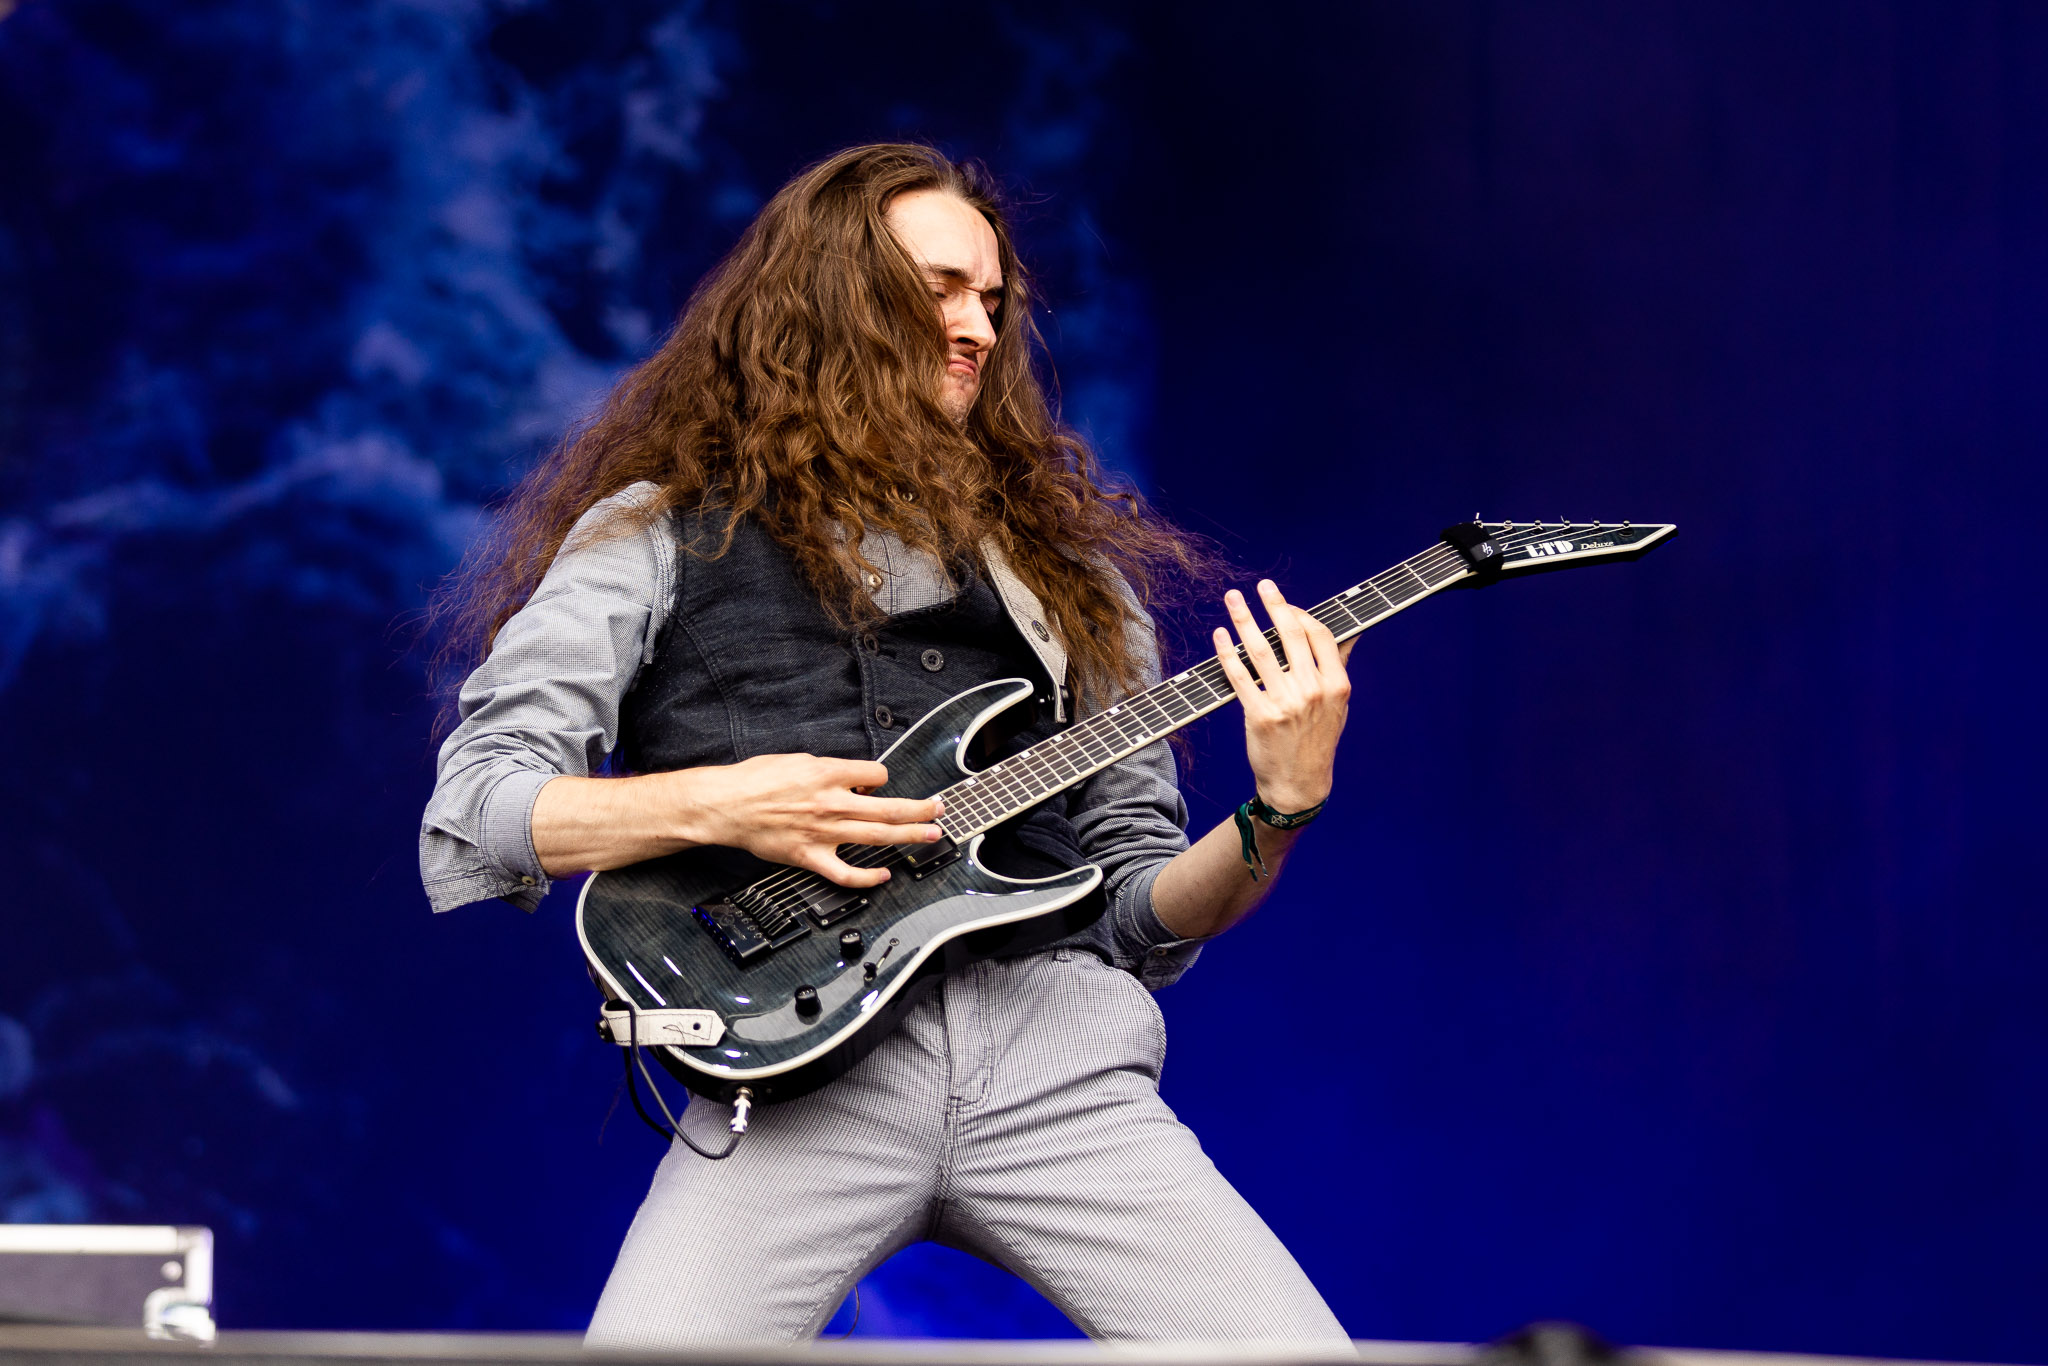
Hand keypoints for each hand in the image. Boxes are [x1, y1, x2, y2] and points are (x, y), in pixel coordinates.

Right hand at [674, 754, 943, 887]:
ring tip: (930, 836)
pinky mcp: (810, 857)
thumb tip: (853, 777)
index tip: (880, 784)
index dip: (882, 778)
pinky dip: (868, 878)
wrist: (725, 805)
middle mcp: (832, 803)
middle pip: (889, 808)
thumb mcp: (797, 759)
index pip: (877, 774)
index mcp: (828, 774)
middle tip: (939, 810)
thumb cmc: (755, 780)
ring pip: (877, 837)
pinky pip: (846, 873)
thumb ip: (830, 768)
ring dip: (909, 836)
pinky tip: (883, 875)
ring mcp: (824, 833)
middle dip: (920, 809)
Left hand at [1212, 580, 1354, 811]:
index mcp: (1336, 685)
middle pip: (1290, 635)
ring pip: (1261, 650)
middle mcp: (1313, 691)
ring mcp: (1286, 703)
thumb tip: (1351, 632)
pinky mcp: (1259, 716)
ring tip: (1233, 599)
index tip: (1285, 603)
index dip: (1301, 613)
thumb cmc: (1317, 741)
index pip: (1319, 635)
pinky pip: (1240, 676)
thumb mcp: (1338, 706)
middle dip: (1273, 604)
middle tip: (1260, 586)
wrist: (1299, 785)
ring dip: (1244, 619)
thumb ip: (1338, 667)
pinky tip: (1220, 635)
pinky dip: (1227, 652)